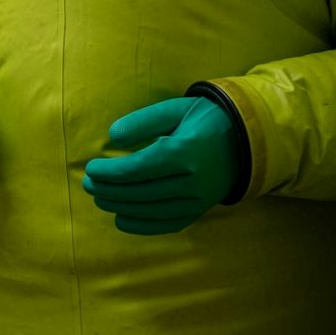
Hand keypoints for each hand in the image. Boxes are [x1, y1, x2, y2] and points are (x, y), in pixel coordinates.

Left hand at [84, 96, 238, 234]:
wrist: (247, 139)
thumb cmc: (204, 118)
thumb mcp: (174, 109)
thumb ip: (143, 121)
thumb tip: (112, 136)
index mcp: (185, 151)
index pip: (138, 168)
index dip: (111, 173)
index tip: (91, 169)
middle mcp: (193, 180)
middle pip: (141, 191)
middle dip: (110, 190)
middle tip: (88, 184)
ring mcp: (199, 199)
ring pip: (152, 210)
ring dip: (120, 207)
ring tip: (99, 198)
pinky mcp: (201, 210)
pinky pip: (168, 223)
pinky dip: (142, 225)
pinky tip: (121, 219)